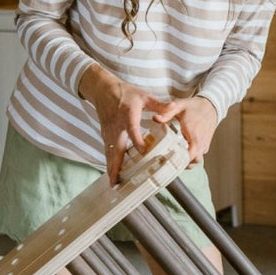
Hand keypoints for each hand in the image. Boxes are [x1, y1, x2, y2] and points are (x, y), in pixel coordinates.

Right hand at [77, 63, 171, 183]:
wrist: (102, 89)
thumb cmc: (125, 93)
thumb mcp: (143, 96)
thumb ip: (158, 104)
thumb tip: (173, 107)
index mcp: (127, 115)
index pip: (132, 129)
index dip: (136, 140)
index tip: (142, 151)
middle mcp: (116, 127)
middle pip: (115, 148)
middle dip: (116, 165)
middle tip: (117, 181)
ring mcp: (109, 132)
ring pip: (109, 153)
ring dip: (111, 169)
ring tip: (114, 185)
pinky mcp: (105, 135)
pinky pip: (107, 151)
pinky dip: (109, 163)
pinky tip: (113, 175)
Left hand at [154, 96, 218, 166]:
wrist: (211, 105)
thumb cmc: (195, 106)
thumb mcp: (179, 105)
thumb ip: (167, 112)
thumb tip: (155, 118)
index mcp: (194, 134)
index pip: (190, 155)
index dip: (181, 160)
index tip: (169, 160)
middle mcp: (201, 142)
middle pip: (193, 161)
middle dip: (182, 164)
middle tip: (169, 162)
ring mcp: (204, 144)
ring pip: (197, 160)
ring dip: (187, 162)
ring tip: (175, 159)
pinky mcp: (205, 144)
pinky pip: (199, 156)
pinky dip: (191, 158)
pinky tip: (182, 154)